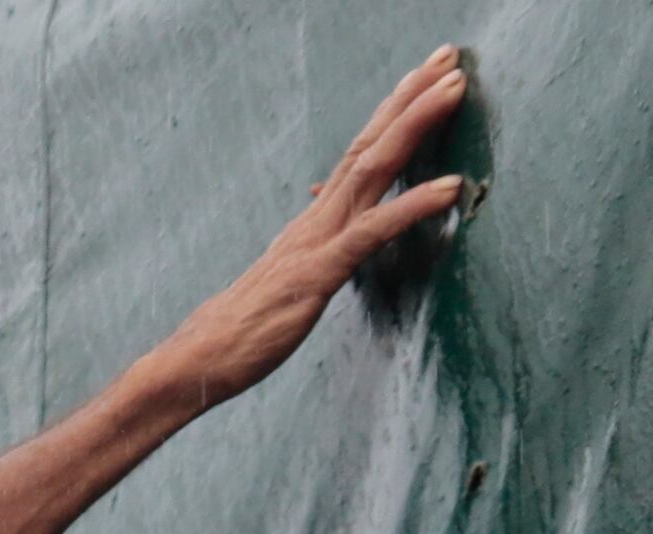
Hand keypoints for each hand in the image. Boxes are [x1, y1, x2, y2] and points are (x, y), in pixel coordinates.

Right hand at [141, 47, 470, 408]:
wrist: (198, 359)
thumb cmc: (243, 328)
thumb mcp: (287, 276)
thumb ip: (313, 243)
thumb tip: (321, 210)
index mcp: (314, 220)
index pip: (359, 152)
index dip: (394, 113)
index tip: (426, 76)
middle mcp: (318, 219)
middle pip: (369, 144)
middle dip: (411, 97)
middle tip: (449, 56)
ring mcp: (317, 242)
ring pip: (373, 169)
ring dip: (416, 125)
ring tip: (454, 89)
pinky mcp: (320, 273)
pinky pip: (373, 232)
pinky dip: (413, 204)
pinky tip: (451, 185)